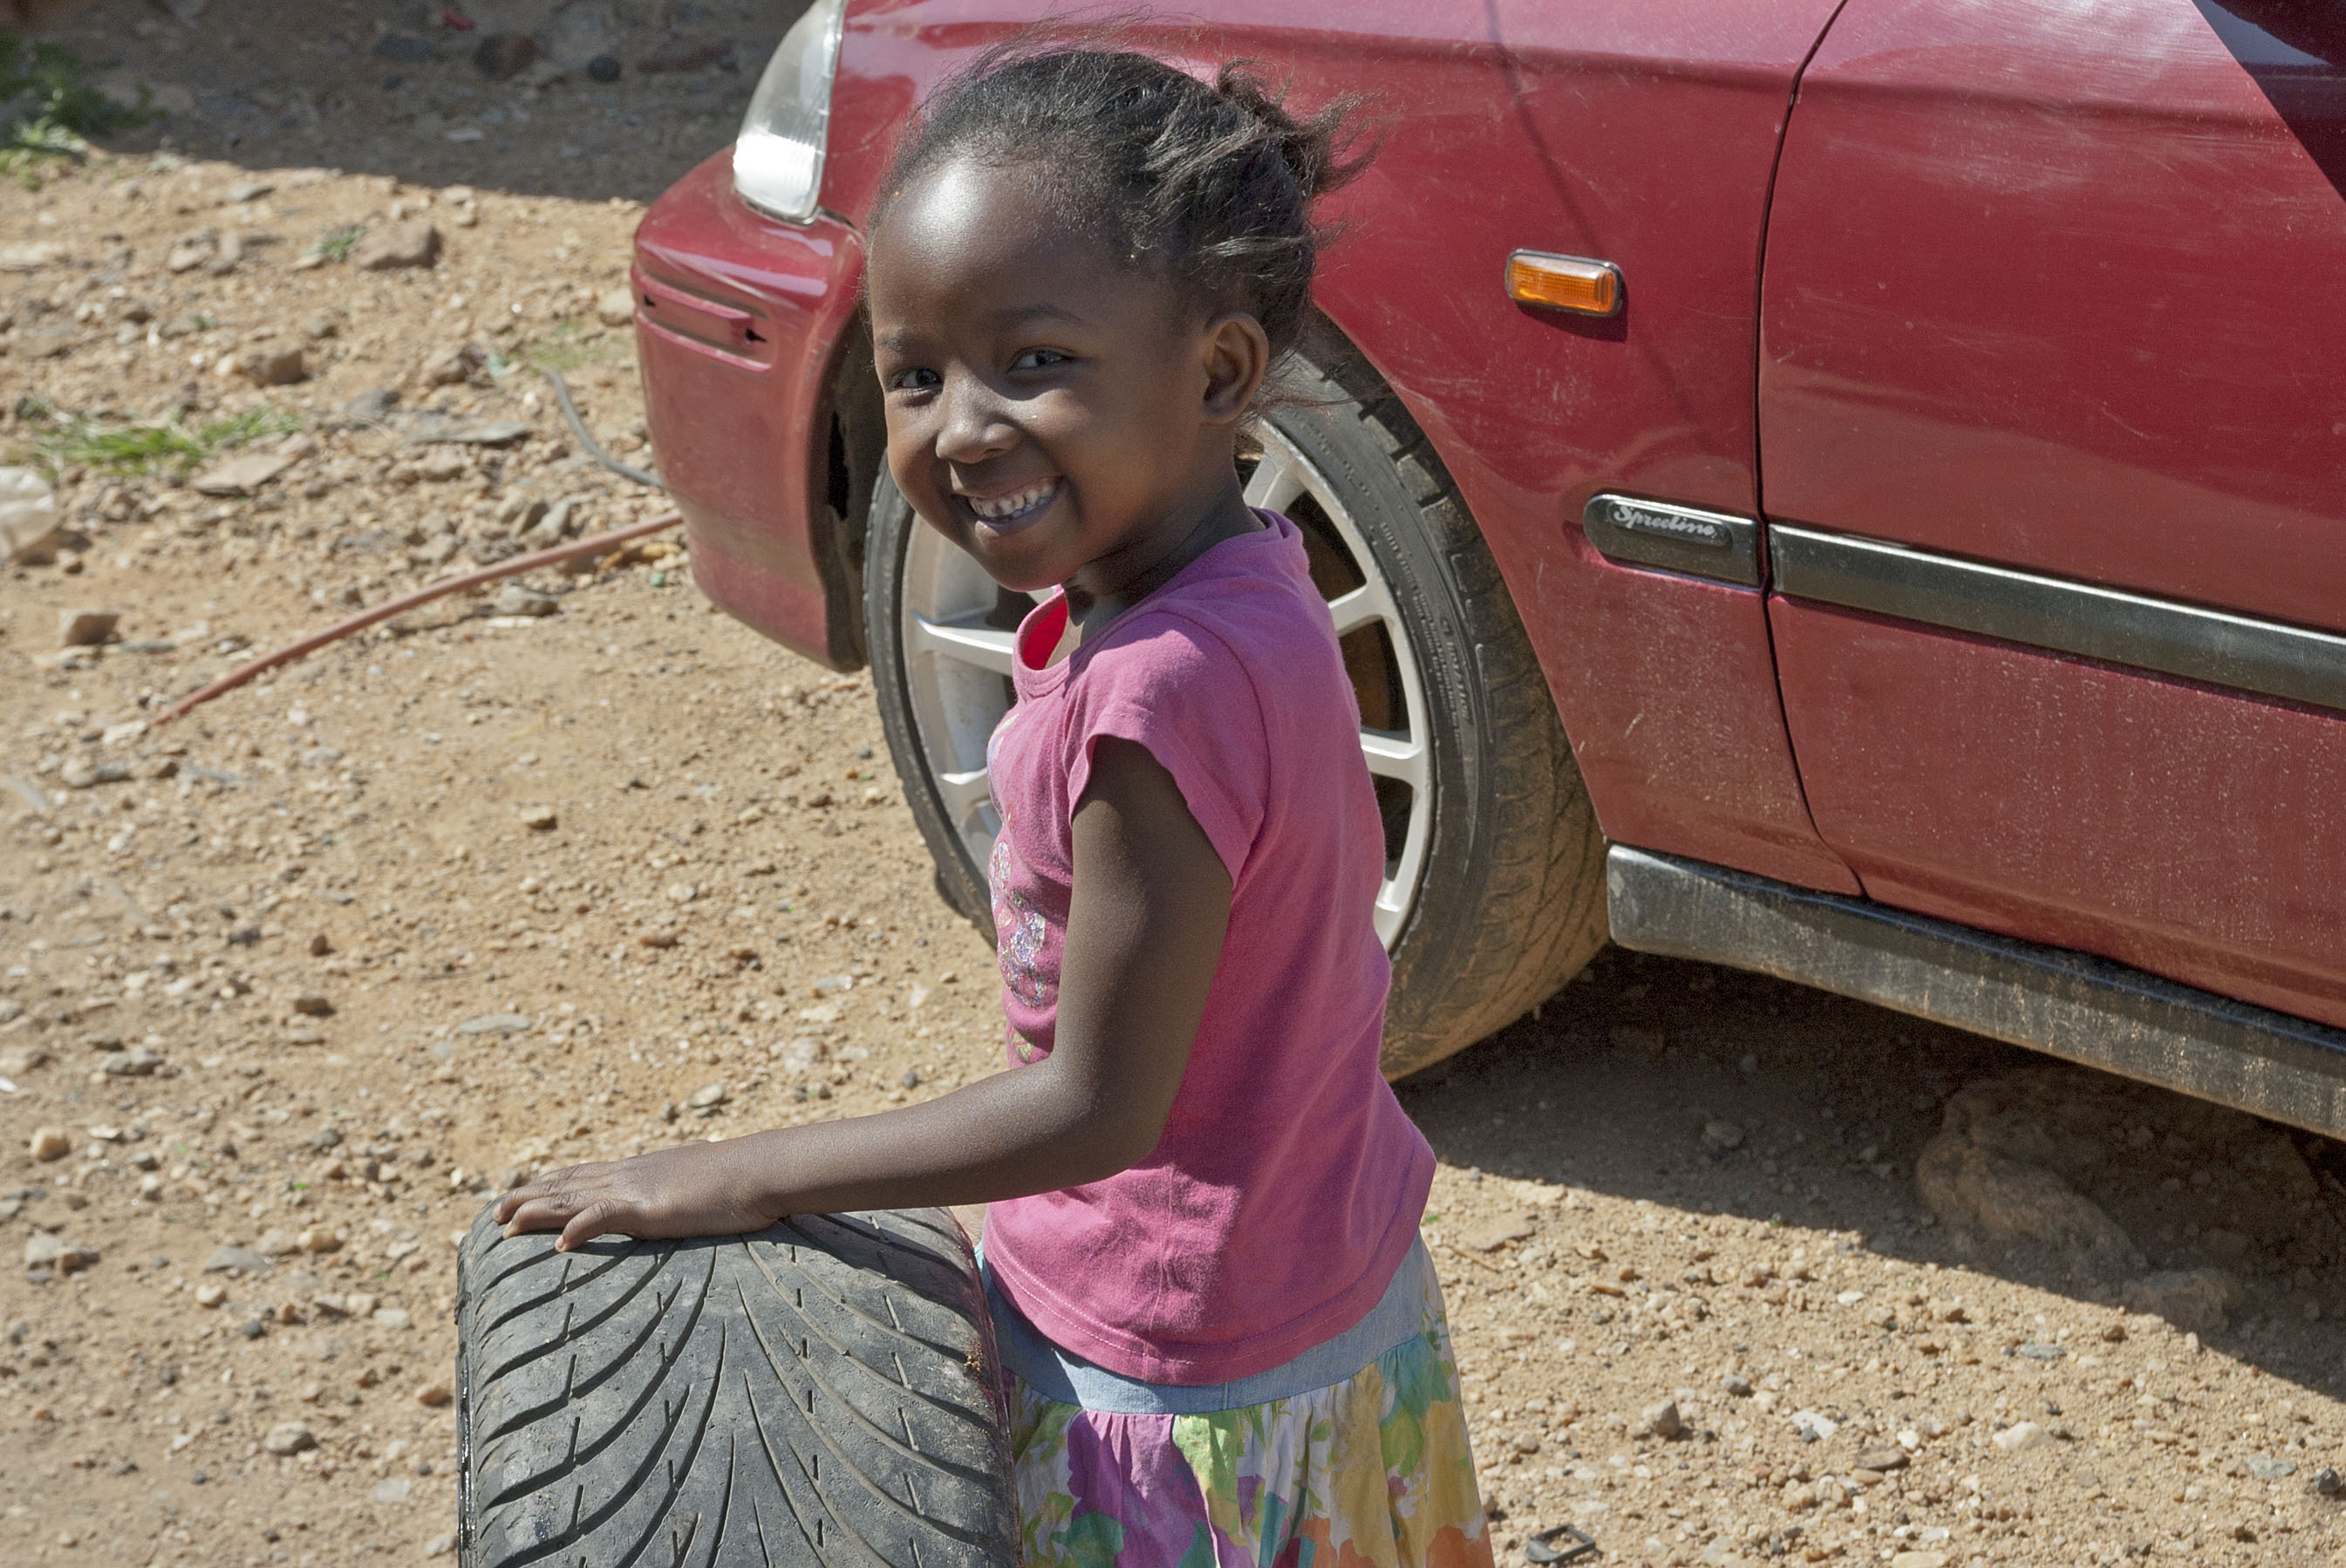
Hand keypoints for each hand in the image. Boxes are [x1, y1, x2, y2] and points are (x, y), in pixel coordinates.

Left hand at [493, 1136, 783, 1251]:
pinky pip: (606, 1217)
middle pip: (566, 1184)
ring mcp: (638, 1189)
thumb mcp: (696, 1182)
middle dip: (527, 1197)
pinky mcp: (652, 1208)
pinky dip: (579, 1228)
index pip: (582, 1174)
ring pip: (573, 1198)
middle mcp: (629, 1174)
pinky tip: (559, 1245)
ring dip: (536, 1212)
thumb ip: (675, 1190)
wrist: (761, 1170)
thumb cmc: (739, 1180)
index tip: (521, 1194)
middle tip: (493, 1215)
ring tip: (506, 1227)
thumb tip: (673, 1197)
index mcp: (639, 1170)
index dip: (548, 1184)